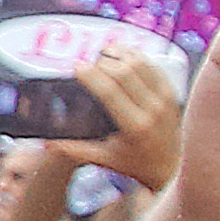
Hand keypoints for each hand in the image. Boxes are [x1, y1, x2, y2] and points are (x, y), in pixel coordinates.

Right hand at [57, 42, 184, 187]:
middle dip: (103, 62)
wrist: (170, 166)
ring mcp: (165, 98)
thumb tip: (48, 142)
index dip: (92, 75)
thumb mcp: (104, 158)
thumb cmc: (134, 163)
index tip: (76, 66)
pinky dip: (135, 56)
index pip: (110, 92)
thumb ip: (75, 149)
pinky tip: (121, 57)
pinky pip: (152, 64)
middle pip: (125, 72)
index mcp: (135, 126)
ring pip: (140, 63)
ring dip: (119, 54)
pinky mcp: (172, 91)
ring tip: (103, 54)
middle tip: (89, 63)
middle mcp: (153, 109)